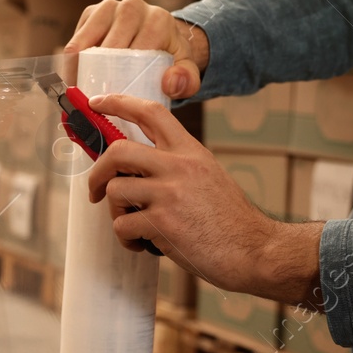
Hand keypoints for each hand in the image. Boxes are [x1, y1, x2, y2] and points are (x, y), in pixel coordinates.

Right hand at [64, 0, 209, 99]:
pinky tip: (74, 77)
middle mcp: (133, 7)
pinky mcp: (92, 11)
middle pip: (108, 48)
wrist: (161, 36)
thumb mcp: (186, 71)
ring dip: (80, 69)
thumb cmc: (169, 56)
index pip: (134, 53)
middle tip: (95, 101)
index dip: (121, 79)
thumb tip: (169, 83)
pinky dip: (71, 61)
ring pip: (86, 42)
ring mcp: (110, 6)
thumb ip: (186, 80)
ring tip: (80, 91)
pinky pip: (75, 39)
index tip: (113, 101)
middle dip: (99, 76)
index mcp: (157, 20)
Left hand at [84, 93, 323, 307]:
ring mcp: (170, 193)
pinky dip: (126, 239)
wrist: (255, 250)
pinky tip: (143, 244)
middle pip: (118, 151)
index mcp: (190, 151)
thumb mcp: (209, 176)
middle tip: (96, 190)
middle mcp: (179, 166)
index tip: (97, 102)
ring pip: (115, 191)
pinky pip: (123, 225)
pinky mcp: (162, 222)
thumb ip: (177, 166)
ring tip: (135, 227)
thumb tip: (135, 168)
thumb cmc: (230, 221)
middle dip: (98, 172)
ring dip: (117, 212)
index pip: (151, 113)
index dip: (119, 103)